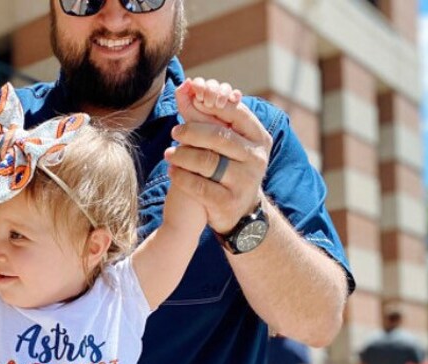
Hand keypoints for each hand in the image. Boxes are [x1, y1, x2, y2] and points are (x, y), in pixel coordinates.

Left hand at [166, 77, 272, 234]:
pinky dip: (181, 177)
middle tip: (175, 131)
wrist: (240, 212)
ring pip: (207, 162)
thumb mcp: (229, 143)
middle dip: (192, 131)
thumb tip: (184, 87)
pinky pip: (199, 186)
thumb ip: (210, 117)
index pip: (236, 113)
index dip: (211, 105)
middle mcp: (256, 158)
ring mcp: (244, 182)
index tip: (191, 101)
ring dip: (183, 155)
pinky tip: (172, 171)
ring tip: (169, 153)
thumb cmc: (230, 168)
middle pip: (219, 137)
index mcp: (259, 138)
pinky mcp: (228, 202)